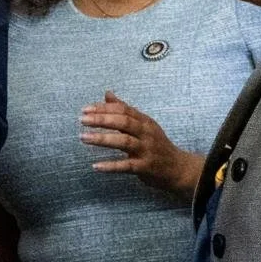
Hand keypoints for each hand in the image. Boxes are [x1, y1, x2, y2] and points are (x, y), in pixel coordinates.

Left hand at [80, 91, 202, 194]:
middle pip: (123, 122)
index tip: (85, 109)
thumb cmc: (156, 144)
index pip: (123, 110)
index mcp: (144, 121)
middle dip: (102, 120)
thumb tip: (107, 94)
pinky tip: (96, 166)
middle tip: (82, 120)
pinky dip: (111, 166)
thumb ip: (124, 110)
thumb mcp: (143, 125)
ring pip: (124, 142)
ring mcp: (147, 150)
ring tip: (84, 137)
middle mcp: (146, 133)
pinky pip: (127, 165)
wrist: (178, 168)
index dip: (104, 108)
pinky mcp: (145, 167)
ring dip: (102, 139)